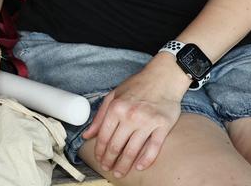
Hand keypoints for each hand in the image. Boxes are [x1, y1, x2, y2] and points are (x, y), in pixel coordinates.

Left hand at [82, 55, 189, 178]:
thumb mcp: (113, 96)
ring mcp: (147, 121)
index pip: (104, 136)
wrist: (163, 77)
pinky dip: (146, 160)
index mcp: (116, 108)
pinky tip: (139, 167)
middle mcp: (130, 116)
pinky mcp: (163, 126)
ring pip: (133, 150)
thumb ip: (100, 116)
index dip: (100, 151)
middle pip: (116, 145)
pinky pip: (153, 147)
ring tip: (120, 172)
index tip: (99, 159)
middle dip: (109, 160)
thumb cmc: (137, 86)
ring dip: (124, 164)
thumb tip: (87, 135)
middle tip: (107, 168)